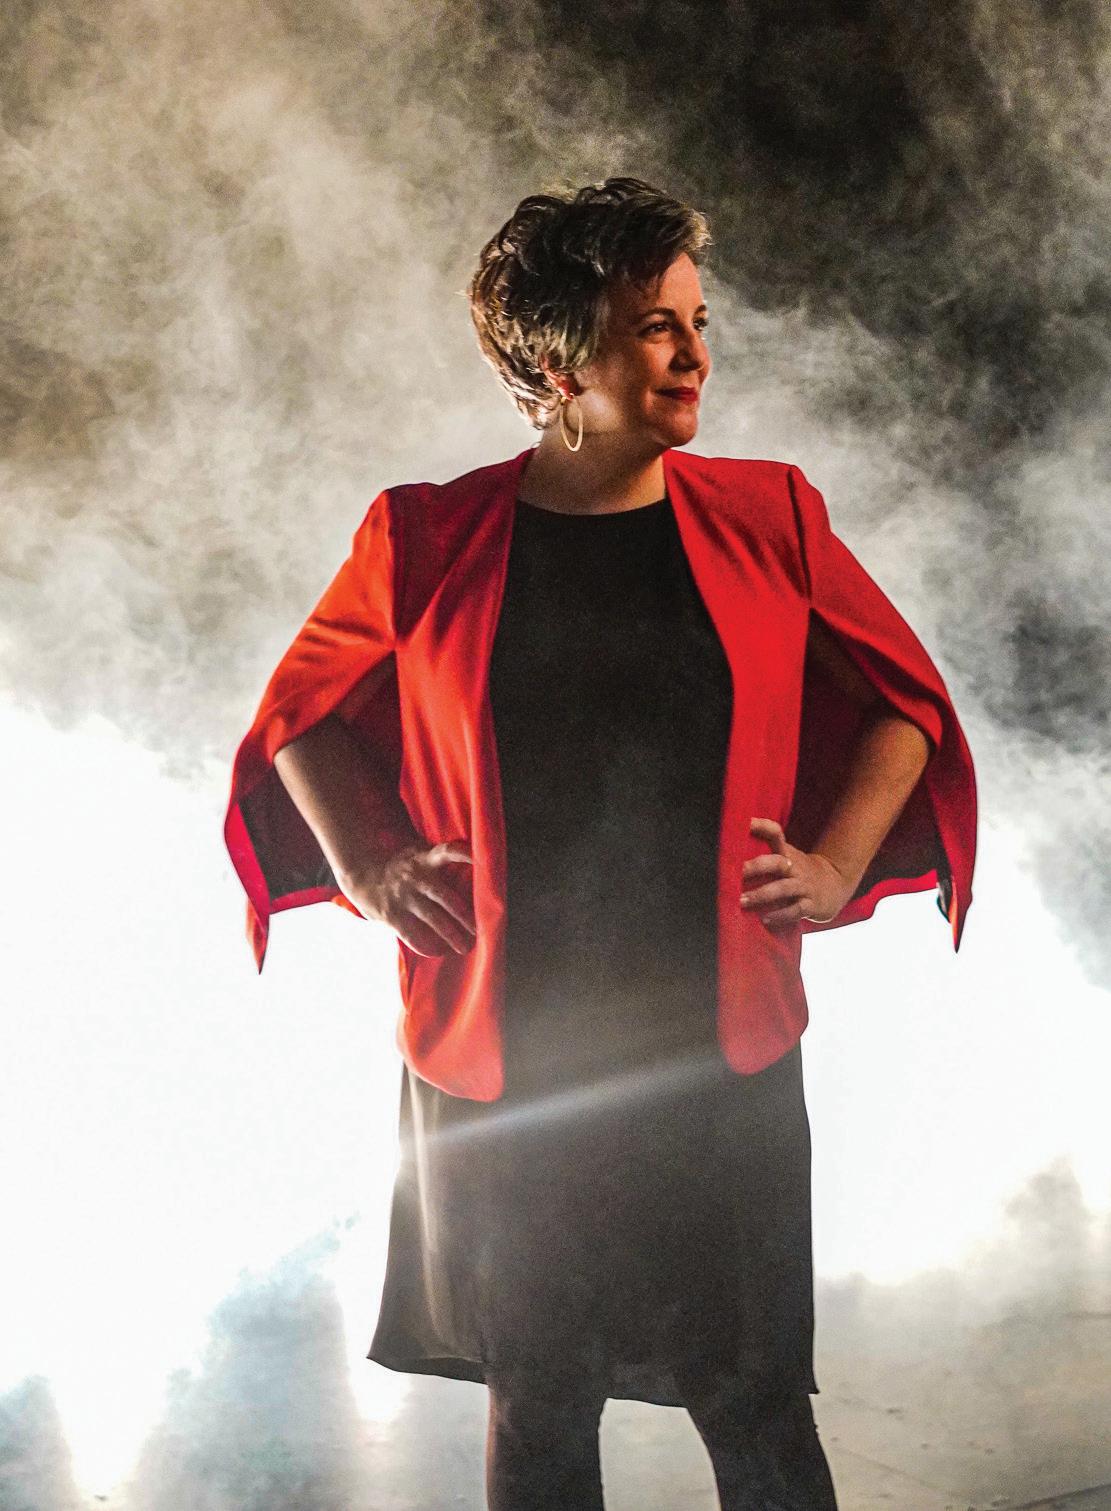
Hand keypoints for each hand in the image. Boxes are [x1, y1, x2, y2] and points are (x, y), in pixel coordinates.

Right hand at [341, 838, 476, 956]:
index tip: (480, 861)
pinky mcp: (391, 915)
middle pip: (444, 897)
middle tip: (479, 930)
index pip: (446, 852)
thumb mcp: (418, 853)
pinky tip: (438, 952)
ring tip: (464, 948)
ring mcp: (403, 897)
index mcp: (424, 859)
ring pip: (432, 918)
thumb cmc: (401, 866)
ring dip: (450, 935)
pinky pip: (412, 935)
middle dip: (464, 915)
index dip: (462, 854)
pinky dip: (425, 946)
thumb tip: (476, 863)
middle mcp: (415, 877)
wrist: (361, 876)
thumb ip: (440, 859)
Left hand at [741, 818, 857, 929]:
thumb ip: (764, 853)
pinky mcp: (811, 905)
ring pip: (784, 888)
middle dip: (755, 867)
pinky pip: (796, 910)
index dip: (762, 826)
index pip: (776, 834)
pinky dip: (780, 915)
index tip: (745, 823)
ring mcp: (804, 886)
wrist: (835, 885)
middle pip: (776, 862)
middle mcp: (795, 868)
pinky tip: (765, 919)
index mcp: (787, 853)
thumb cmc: (798, 872)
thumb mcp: (786, 857)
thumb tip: (731, 847)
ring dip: (762, 894)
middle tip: (736, 873)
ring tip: (742, 901)